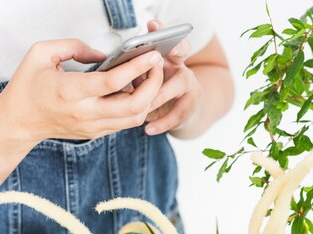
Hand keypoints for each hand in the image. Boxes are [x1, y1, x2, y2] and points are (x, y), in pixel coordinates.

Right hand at [0, 38, 164, 147]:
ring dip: (149, 97)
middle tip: (156, 66)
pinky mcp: (96, 133)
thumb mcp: (41, 53)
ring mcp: (92, 126)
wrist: (18, 122)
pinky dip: (138, 107)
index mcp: (70, 91)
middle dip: (154, 85)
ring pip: (135, 118)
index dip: (137, 68)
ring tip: (148, 77)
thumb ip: (73, 47)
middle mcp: (85, 113)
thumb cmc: (28, 87)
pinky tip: (136, 90)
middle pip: (134, 105)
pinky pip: (126, 122)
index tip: (152, 56)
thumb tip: (103, 55)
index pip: (114, 82)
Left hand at [142, 21, 203, 135]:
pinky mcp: (193, 103)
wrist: (181, 116)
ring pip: (176, 85)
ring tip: (143, 108)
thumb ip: (137, 77)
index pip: (162, 37)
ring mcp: (190, 83)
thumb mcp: (146, 84)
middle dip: (175, 49)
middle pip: (182, 51)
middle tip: (159, 55)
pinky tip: (148, 129)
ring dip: (158, 96)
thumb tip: (118, 79)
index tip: (152, 25)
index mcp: (166, 57)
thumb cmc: (156, 96)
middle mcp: (180, 65)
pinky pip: (179, 113)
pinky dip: (162, 122)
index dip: (161, 31)